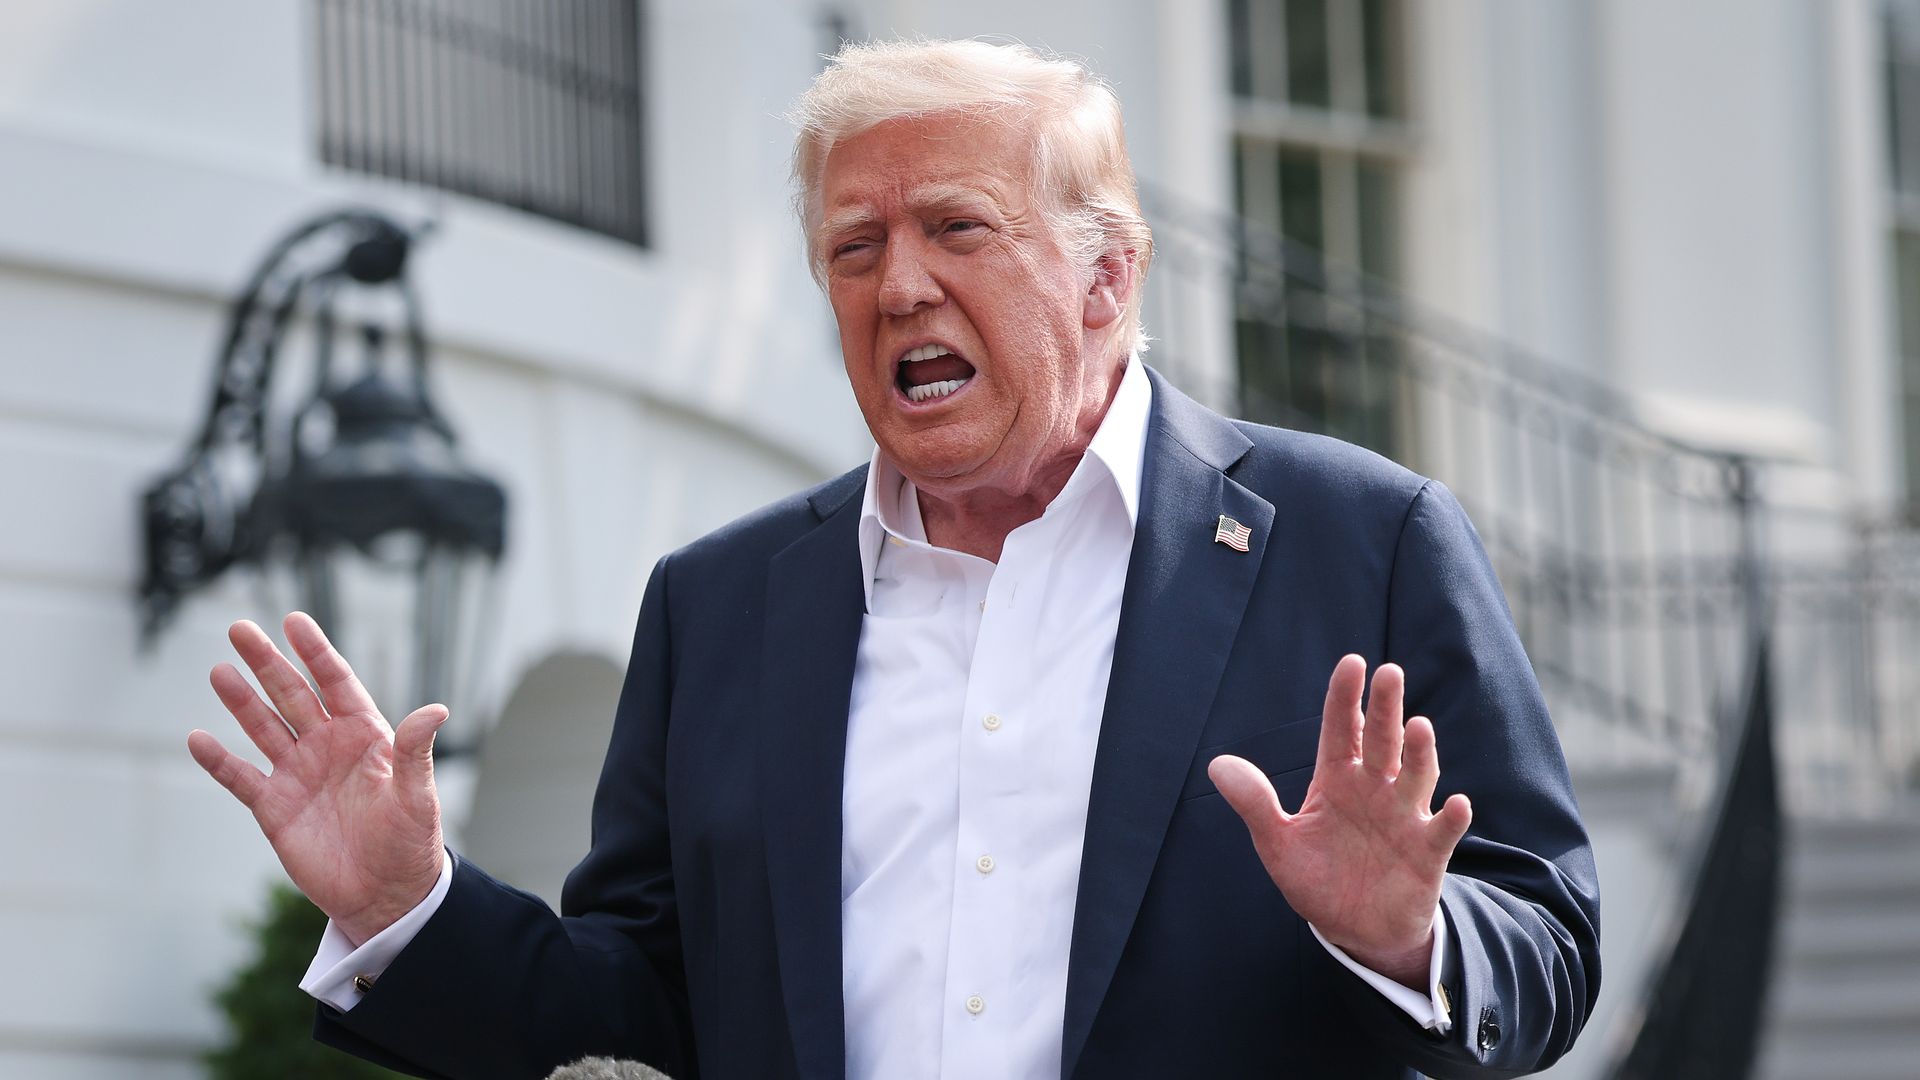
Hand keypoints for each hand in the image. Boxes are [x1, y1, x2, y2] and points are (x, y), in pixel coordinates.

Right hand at [188, 612, 447, 946]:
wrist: (386, 894)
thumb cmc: (410, 841)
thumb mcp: (417, 794)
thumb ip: (416, 751)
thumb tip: (437, 710)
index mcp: (365, 734)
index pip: (336, 682)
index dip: (315, 652)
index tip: (294, 620)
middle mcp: (327, 746)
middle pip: (292, 695)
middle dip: (267, 662)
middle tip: (239, 628)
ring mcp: (298, 774)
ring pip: (263, 727)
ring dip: (241, 700)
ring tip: (219, 671)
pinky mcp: (275, 808)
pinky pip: (241, 778)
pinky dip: (219, 761)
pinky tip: (198, 739)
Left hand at [1209, 655, 1470, 987]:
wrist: (1354, 930)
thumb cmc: (1318, 878)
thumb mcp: (1277, 844)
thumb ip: (1255, 804)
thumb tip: (1216, 765)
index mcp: (1337, 780)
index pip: (1341, 729)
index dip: (1345, 697)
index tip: (1351, 663)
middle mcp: (1375, 789)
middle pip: (1381, 741)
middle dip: (1385, 708)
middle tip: (1389, 673)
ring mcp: (1404, 817)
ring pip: (1416, 777)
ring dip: (1420, 754)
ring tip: (1418, 726)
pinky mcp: (1427, 853)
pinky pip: (1441, 832)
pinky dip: (1451, 818)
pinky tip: (1457, 804)